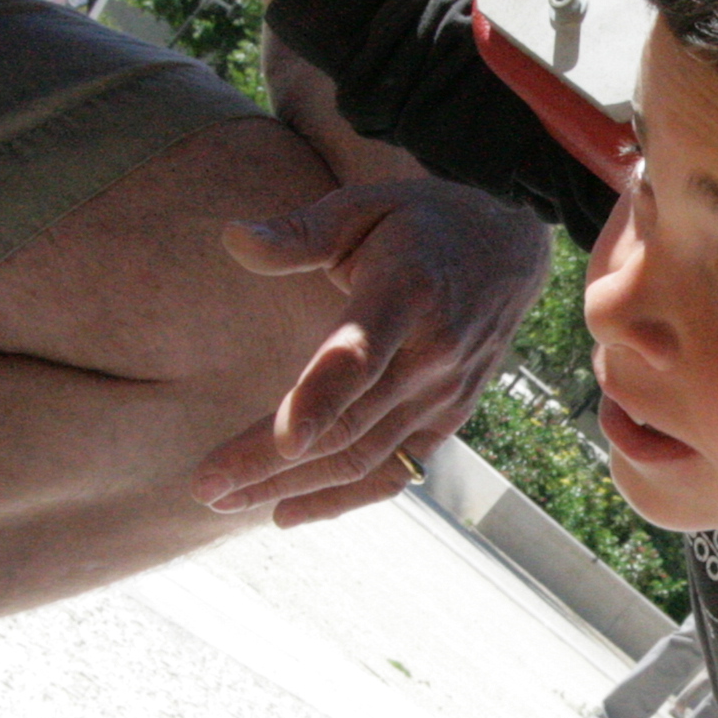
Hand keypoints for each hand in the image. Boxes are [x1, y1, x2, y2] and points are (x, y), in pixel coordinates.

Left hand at [196, 176, 551, 524]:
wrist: (511, 251)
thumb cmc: (422, 223)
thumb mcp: (365, 204)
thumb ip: (300, 231)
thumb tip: (233, 239)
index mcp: (407, 294)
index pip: (360, 357)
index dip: (321, 401)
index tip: (282, 441)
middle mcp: (432, 355)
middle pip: (347, 424)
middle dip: (271, 462)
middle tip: (206, 485)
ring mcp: (443, 395)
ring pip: (362, 459)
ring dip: (292, 487)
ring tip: (224, 500)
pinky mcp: (447, 420)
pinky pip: (394, 473)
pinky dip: (341, 500)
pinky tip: (286, 513)